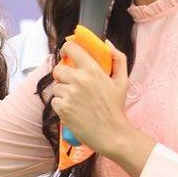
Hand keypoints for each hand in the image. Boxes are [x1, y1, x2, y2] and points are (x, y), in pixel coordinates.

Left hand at [51, 41, 133, 157]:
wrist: (112, 133)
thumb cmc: (116, 107)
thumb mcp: (122, 80)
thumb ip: (118, 59)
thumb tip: (107, 43)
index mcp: (92, 70)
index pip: (71, 49)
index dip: (66, 49)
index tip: (66, 54)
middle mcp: (79, 80)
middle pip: (58, 69)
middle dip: (63, 76)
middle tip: (72, 84)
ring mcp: (69, 94)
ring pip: (56, 87)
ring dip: (63, 92)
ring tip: (77, 101)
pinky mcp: (62, 108)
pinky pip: (54, 101)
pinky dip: (61, 105)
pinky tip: (73, 110)